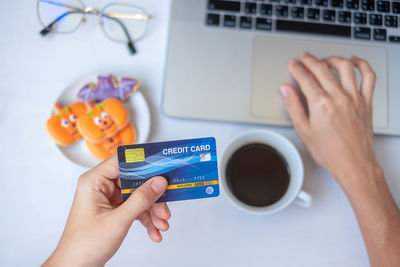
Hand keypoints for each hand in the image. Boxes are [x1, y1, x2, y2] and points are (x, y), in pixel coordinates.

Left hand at [43, 155, 170, 266]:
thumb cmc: (83, 245)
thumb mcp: (117, 221)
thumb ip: (140, 200)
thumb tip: (158, 182)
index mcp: (94, 181)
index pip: (122, 161)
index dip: (143, 162)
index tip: (161, 167)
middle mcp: (101, 187)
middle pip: (134, 180)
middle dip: (152, 196)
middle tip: (164, 206)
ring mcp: (108, 198)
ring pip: (138, 195)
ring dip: (152, 210)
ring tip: (161, 223)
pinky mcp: (114, 210)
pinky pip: (135, 207)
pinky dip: (146, 218)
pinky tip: (154, 230)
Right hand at [281, 53, 399, 266]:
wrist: (354, 164)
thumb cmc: (330, 153)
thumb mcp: (304, 131)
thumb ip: (294, 107)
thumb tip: (286, 90)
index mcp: (321, 104)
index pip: (306, 79)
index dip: (297, 68)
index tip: (293, 64)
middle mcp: (339, 97)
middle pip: (323, 69)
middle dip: (310, 60)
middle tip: (304, 57)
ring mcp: (355, 98)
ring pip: (345, 67)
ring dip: (333, 59)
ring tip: (325, 59)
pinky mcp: (366, 102)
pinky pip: (368, 77)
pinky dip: (362, 65)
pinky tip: (355, 61)